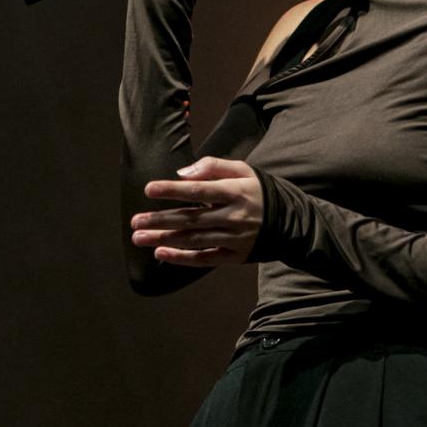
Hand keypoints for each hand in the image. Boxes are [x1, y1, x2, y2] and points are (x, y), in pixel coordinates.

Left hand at [130, 156, 262, 266]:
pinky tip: (161, 253)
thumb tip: (182, 173)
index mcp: (235, 192)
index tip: (148, 189)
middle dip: (160, 220)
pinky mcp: (235, 256)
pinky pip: (205, 259)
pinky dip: (182, 258)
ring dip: (164, 239)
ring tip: (138, 237)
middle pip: (192, 219)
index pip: (199, 191)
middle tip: (134, 221)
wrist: (291, 222)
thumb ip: (213, 167)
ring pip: (194, 240)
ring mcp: (235, 239)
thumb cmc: (257, 191)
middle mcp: (234, 217)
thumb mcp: (243, 170)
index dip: (172, 190)